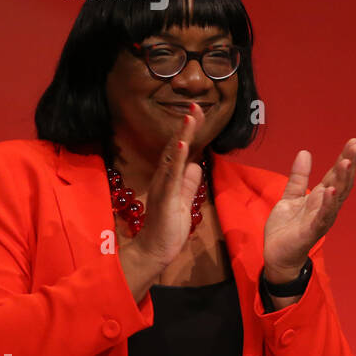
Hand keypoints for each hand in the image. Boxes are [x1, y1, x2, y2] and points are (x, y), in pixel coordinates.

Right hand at [130, 105, 206, 268]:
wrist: (156, 250)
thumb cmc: (170, 227)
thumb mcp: (185, 200)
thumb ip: (189, 183)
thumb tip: (196, 165)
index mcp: (170, 178)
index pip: (181, 150)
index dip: (189, 131)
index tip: (199, 113)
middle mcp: (164, 178)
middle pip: (175, 147)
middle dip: (186, 126)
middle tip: (196, 105)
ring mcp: (163, 186)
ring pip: (172, 156)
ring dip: (181, 136)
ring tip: (190, 117)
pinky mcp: (165, 198)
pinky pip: (171, 176)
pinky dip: (177, 159)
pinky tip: (182, 145)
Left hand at [263, 140, 355, 280]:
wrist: (277, 255)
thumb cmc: (287, 229)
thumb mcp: (291, 197)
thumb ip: (299, 177)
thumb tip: (305, 153)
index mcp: (321, 198)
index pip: (336, 175)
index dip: (345, 158)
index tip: (353, 142)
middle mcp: (326, 207)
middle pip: (341, 182)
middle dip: (349, 164)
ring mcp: (321, 219)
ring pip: (336, 198)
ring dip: (341, 180)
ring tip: (346, 163)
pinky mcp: (311, 231)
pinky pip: (322, 217)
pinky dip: (327, 204)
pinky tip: (330, 191)